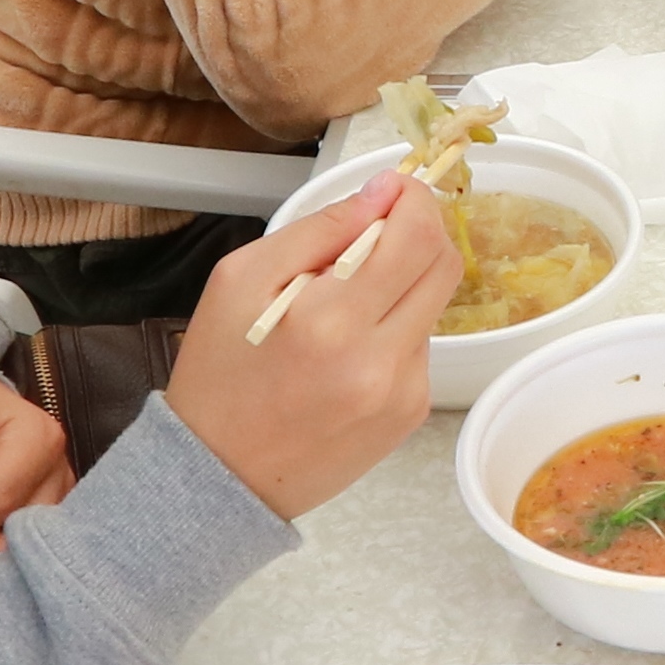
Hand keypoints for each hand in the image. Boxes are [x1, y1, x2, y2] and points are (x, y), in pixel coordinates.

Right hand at [156, 170, 451, 519]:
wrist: (219, 476)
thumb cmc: (220, 373)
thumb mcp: (240, 280)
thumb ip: (317, 230)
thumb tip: (380, 194)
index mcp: (331, 320)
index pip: (416, 236)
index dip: (414, 199)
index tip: (394, 188)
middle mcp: (380, 359)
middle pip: (444, 265)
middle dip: (419, 232)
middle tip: (377, 230)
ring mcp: (403, 392)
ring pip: (434, 305)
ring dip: (403, 285)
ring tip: (343, 305)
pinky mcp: (410, 414)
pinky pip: (421, 347)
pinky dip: (395, 330)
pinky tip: (348, 348)